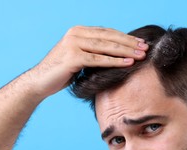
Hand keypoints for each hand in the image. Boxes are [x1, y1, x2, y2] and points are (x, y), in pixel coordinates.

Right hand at [30, 26, 147, 96]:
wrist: (40, 82)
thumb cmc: (63, 72)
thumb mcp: (82, 57)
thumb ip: (96, 51)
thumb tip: (121, 52)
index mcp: (79, 31)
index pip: (108, 32)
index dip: (126, 37)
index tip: (142, 42)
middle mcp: (75, 34)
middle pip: (109, 37)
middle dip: (130, 43)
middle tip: (146, 48)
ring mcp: (73, 44)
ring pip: (106, 47)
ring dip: (126, 51)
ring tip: (142, 55)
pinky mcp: (72, 57)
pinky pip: (99, 59)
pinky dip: (115, 61)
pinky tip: (129, 63)